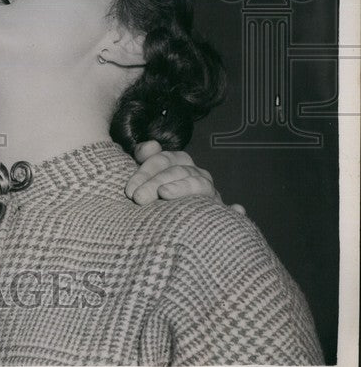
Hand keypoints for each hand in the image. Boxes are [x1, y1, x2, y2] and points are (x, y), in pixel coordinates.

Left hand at [126, 141, 245, 214]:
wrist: (169, 221)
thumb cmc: (153, 193)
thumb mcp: (145, 174)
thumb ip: (144, 156)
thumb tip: (150, 146)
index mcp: (179, 162)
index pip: (163, 160)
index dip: (144, 172)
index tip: (130, 190)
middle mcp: (196, 174)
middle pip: (178, 171)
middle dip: (156, 182)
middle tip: (138, 198)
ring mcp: (210, 192)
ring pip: (199, 184)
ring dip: (183, 188)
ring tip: (164, 193)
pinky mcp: (220, 212)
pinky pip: (231, 211)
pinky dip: (234, 210)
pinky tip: (236, 210)